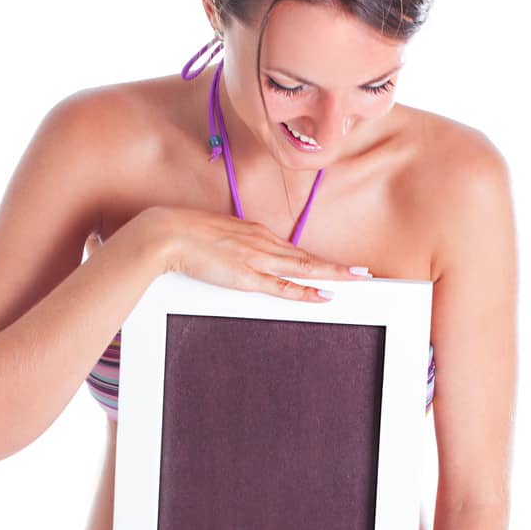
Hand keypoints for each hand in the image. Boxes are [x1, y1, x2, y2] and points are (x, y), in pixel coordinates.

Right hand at [138, 205, 370, 302]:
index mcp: (254, 233)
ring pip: (303, 268)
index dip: (317, 259)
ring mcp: (257, 259)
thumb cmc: (183, 235)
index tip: (336, 266)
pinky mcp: (247, 276)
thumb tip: (240, 256)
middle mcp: (262, 243)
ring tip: (358, 279)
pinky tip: (324, 296)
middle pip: (307, 258)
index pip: (294, 249)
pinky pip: (283, 287)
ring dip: (332, 274)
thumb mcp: (216, 237)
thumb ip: (233, 247)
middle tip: (364, 273)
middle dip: (337, 266)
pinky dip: (305, 292)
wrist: (166, 233)